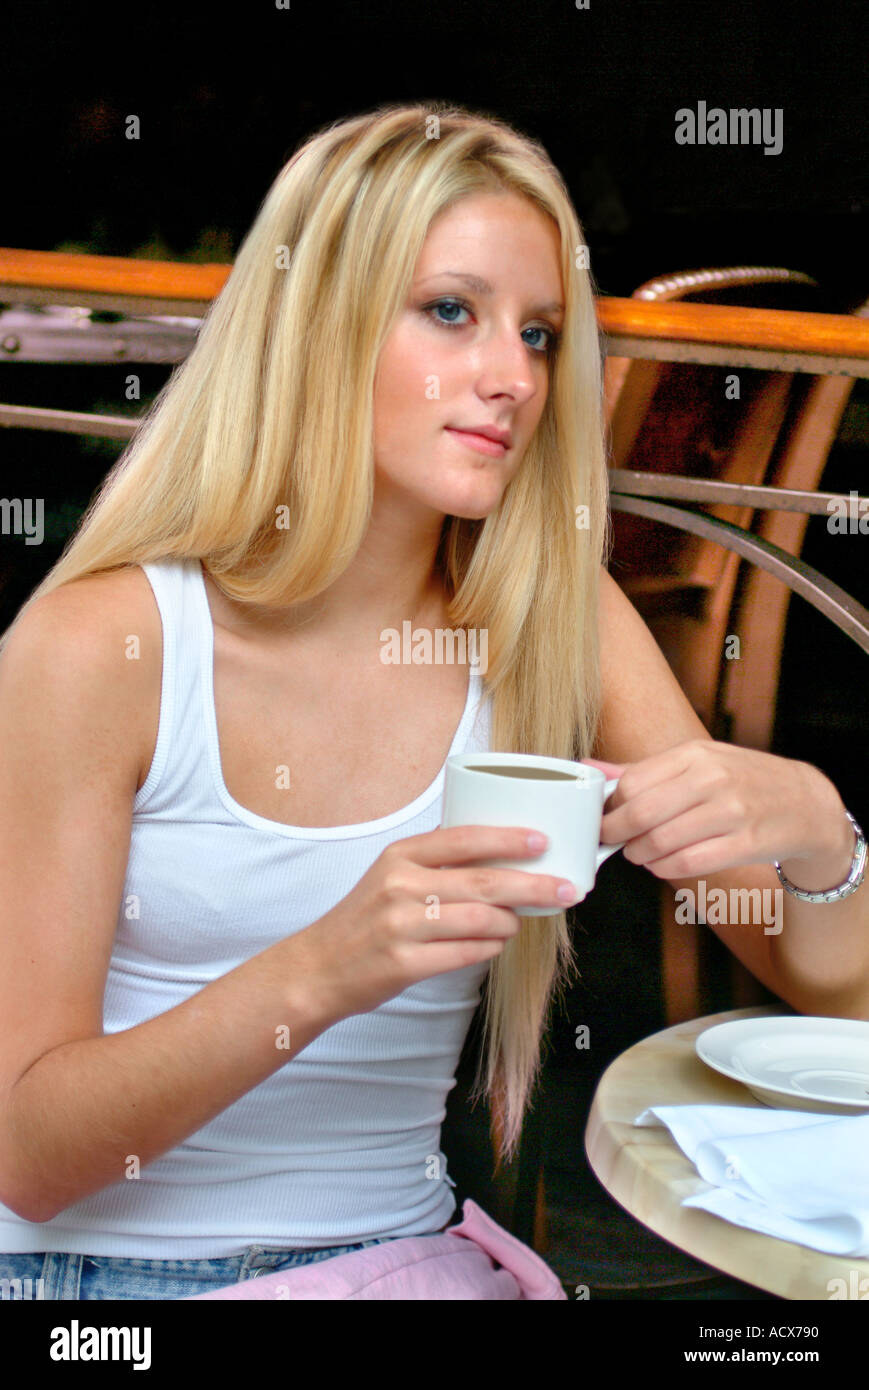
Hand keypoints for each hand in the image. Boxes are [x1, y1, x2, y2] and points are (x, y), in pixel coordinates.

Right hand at [296, 825, 579, 1018]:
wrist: (319, 968)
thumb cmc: (364, 919)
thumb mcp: (388, 873)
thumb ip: (432, 856)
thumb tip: (490, 838)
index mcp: (400, 856)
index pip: (463, 838)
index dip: (508, 839)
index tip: (542, 841)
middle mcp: (399, 886)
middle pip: (483, 882)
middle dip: (533, 886)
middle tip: (565, 889)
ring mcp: (401, 926)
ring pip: (479, 920)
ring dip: (510, 922)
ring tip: (518, 923)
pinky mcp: (405, 963)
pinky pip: (465, 953)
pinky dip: (489, 949)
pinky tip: (495, 945)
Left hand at [581, 739, 847, 880]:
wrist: (805, 803)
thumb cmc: (741, 781)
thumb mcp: (697, 761)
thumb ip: (643, 770)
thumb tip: (589, 770)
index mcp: (695, 754)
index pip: (633, 782)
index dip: (610, 806)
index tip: (604, 817)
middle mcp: (713, 779)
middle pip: (642, 813)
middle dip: (616, 833)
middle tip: (611, 841)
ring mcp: (732, 812)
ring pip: (661, 842)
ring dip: (639, 854)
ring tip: (638, 853)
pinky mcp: (746, 844)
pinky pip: (687, 863)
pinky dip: (664, 868)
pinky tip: (661, 864)